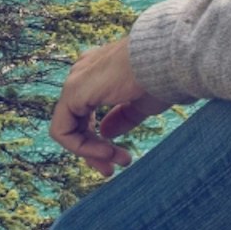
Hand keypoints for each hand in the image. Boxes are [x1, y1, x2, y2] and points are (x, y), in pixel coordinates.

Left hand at [50, 38, 177, 175]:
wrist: (168, 60)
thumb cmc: (163, 77)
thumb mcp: (141, 104)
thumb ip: (122, 117)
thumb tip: (105, 133)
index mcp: (99, 72)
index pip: (87, 113)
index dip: (98, 140)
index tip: (122, 157)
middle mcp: (83, 73)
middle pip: (76, 122)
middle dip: (93, 150)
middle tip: (112, 169)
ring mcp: (76, 80)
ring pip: (68, 128)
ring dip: (89, 152)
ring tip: (113, 165)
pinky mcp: (73, 91)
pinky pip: (63, 130)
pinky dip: (80, 147)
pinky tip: (106, 152)